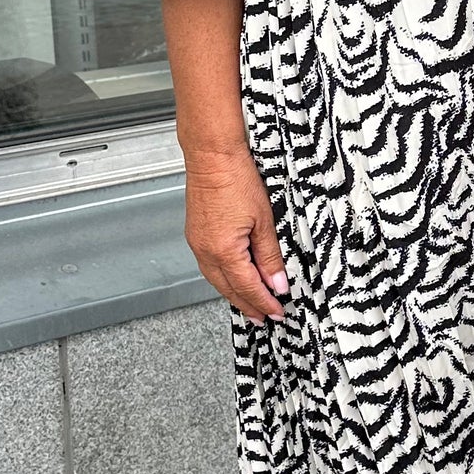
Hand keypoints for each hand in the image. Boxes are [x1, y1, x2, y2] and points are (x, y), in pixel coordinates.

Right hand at [184, 143, 288, 323]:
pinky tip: (233, 279)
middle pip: (229, 290)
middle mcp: (205, 252)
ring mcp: (197, 244)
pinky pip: (209, 267)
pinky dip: (224, 278)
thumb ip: (270, 256)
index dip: (264, 303)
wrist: (212, 156)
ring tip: (251, 304)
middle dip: (249, 306)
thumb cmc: (236, 178)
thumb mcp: (264, 221)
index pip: (248, 288)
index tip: (278, 313)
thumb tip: (277, 283)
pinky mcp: (195, 235)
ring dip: (235, 294)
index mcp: (224, 251)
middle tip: (265, 318)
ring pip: (217, 281)